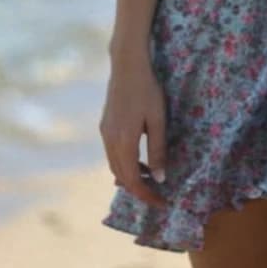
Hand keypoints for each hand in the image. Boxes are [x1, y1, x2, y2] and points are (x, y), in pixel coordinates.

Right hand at [99, 52, 168, 207]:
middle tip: (158, 194)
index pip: (133, 181)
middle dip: (138, 189)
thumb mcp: (158, 120)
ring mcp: (104, 132)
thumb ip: (158, 150)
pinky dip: (124, 163)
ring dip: (130, 176)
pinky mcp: (104, 125)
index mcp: (124, 142)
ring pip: (114, 166)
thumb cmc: (147, 89)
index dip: (147, 196)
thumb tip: (159, 178)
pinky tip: (138, 157)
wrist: (127, 64)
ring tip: (150, 177)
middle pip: (121, 177)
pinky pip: (112, 153)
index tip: (162, 203)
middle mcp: (110, 141)